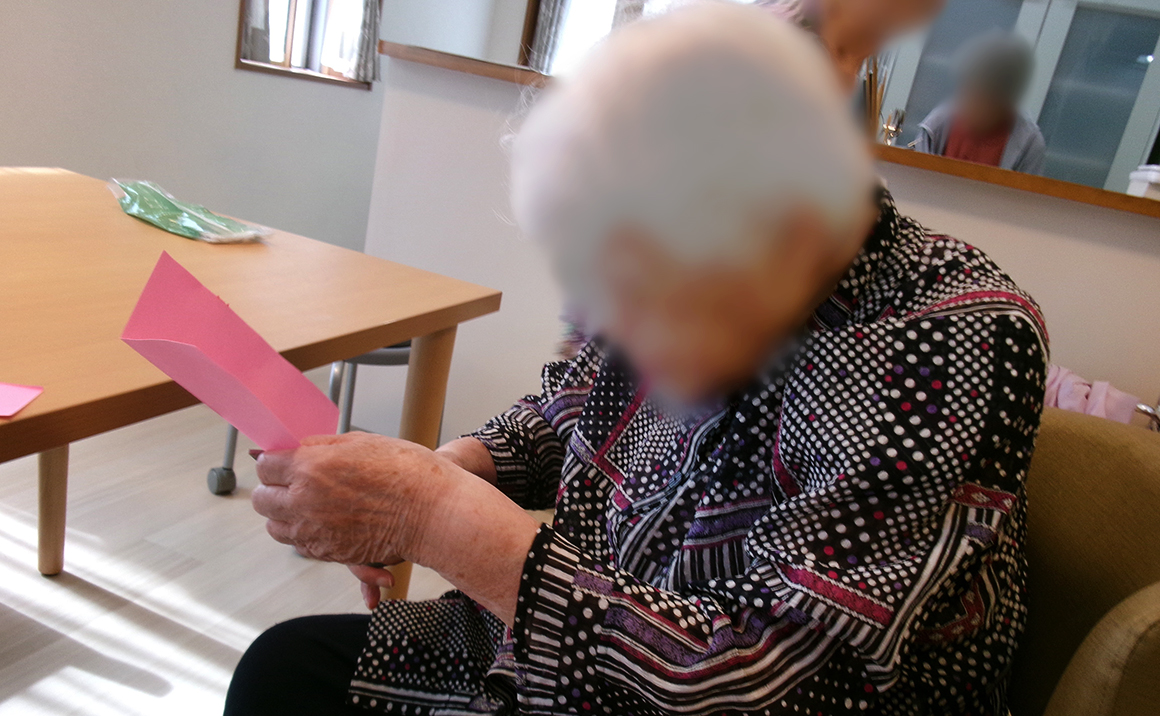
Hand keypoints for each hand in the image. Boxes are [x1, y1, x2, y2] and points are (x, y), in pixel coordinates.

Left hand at [253, 431, 540, 626]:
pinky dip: (304, 534)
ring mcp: (313, 531)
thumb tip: (299, 447)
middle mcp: (304, 501)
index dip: (274, 462)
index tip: (283, 461)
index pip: (265, 465)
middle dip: (273, 488)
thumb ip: (322, 446)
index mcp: (310, 466)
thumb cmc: (406, 472)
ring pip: (275, 526)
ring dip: (284, 514)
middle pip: (262, 499)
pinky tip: (324, 521)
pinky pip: (299, 544)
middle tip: (291, 481)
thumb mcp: (361, 442)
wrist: (431, 512)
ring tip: (307, 503)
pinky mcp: (326, 553)